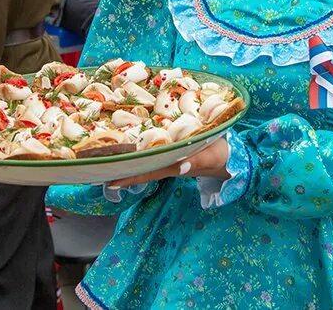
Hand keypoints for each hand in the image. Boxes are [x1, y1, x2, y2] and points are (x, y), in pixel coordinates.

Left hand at [108, 137, 229, 188]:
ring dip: (129, 163)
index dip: (127, 177)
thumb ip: (196, 161)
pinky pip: (155, 154)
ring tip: (109, 160)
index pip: (146, 173)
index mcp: (174, 166)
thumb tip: (180, 167)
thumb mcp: (211, 156)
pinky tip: (132, 150)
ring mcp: (172, 160)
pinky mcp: (176, 153)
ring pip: (146, 163)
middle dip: (121, 171)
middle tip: (98, 170)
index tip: (108, 181)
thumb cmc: (222, 155)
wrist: (233, 158)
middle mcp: (169, 164)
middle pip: (141, 170)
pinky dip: (142, 153)